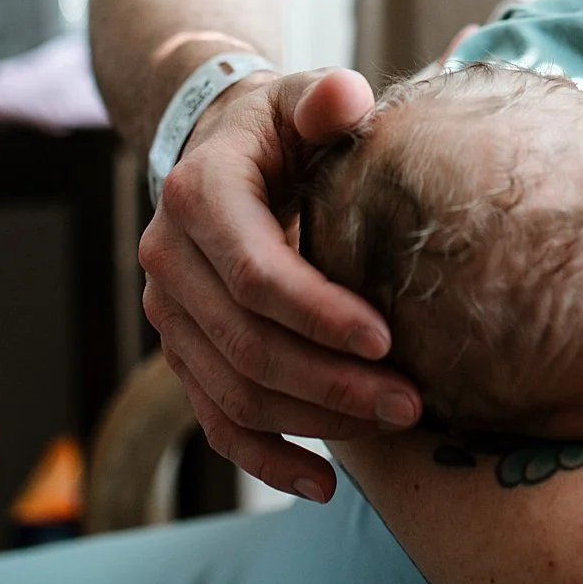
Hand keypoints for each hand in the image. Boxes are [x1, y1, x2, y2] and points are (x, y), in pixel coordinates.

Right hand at [141, 66, 422, 500]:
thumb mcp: (300, 99)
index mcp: (198, 196)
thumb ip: (324, 99)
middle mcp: (169, 261)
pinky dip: (268, 460)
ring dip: (315, 421)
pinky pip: (216, 422)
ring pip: (234, 392)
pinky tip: (324, 486)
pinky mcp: (184, 352)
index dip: (319, 314)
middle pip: (247, 345)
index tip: (388, 338)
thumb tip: (345, 97)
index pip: (256, 274)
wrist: (221, 148)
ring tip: (395, 424)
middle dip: (332, 382)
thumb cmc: (280, 125)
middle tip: (413, 401)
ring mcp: (171, 316)